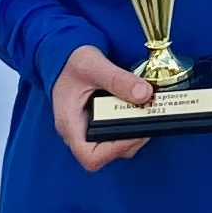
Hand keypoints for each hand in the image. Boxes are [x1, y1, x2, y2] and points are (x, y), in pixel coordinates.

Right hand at [49, 44, 157, 169]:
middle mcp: (78, 132)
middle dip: (131, 139)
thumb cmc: (71, 62)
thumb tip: (145, 95)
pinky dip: (130, 124)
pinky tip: (138, 107)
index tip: (135, 131)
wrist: (64, 55)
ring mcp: (88, 129)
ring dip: (134, 132)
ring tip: (146, 110)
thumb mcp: (93, 65)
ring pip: (115, 145)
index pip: (90, 157)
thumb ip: (118, 79)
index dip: (115, 150)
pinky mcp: (98, 123)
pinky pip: (116, 132)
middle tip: (148, 117)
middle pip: (107, 154)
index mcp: (70, 124)